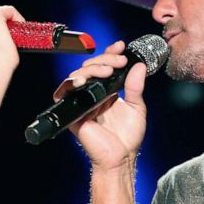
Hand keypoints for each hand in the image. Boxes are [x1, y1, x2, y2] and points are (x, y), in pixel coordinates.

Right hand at [56, 41, 147, 170]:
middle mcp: (93, 94)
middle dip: (105, 59)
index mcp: (106, 91)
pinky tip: (85, 79)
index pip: (104, 66)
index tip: (120, 46)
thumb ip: (135, 87)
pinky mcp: (73, 111)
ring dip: (92, 68)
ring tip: (108, 70)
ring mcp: (81, 102)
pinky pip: (64, 92)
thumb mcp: (136, 107)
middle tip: (119, 61)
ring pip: (78, 74)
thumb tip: (139, 66)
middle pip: (91, 66)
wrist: (120, 157)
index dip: (110, 53)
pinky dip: (71, 82)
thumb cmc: (127, 138)